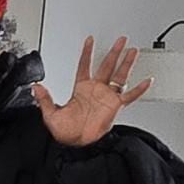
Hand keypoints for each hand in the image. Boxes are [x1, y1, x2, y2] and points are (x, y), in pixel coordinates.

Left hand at [33, 36, 151, 146]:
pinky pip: (130, 96)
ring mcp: (107, 97)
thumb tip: (36, 88)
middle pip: (107, 66)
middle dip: (114, 52)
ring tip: (132, 51)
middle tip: (121, 40)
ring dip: (126, 64)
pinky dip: (139, 90)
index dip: (87, 52)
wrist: (76, 143)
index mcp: (81, 89)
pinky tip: (147, 81)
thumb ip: (45, 99)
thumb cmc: (66, 131)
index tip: (89, 40)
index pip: (85, 65)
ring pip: (120, 76)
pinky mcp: (116, 106)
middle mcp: (96, 90)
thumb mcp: (50, 114)